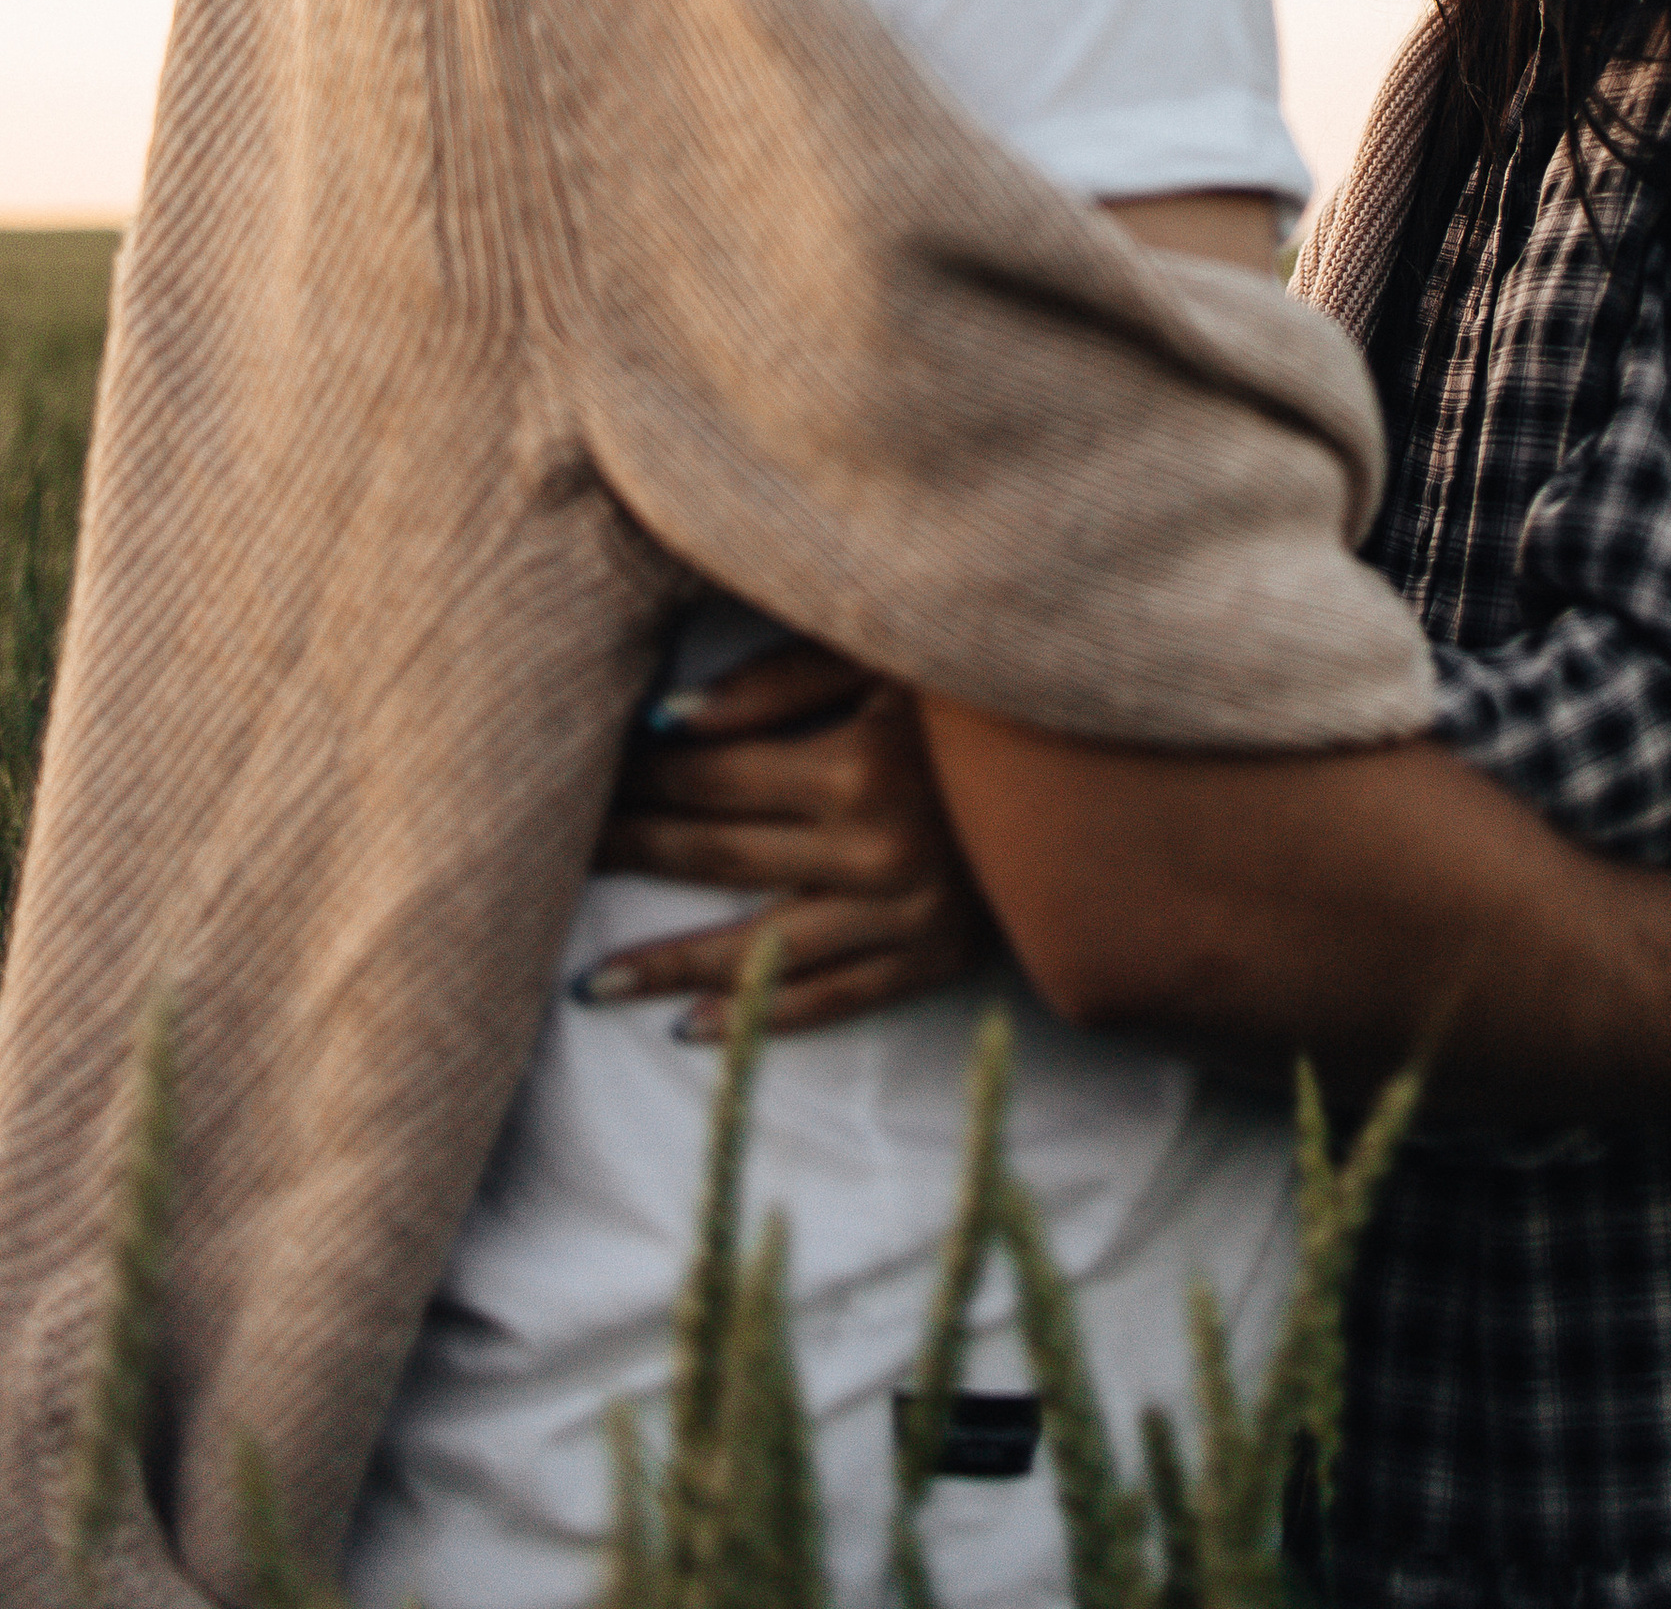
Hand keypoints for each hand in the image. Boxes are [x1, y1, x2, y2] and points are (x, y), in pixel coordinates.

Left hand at [584, 643, 993, 1037]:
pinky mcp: (938, 957)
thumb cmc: (985, 681)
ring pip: (756, 952)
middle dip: (628, 857)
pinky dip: (761, 1016)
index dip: (635, 779)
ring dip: (666, 967)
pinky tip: (691, 1032)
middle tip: (547, 866)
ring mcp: (907, 916)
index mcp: (858, 765)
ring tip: (589, 984)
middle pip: (715, 857)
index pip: (708, 777)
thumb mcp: (889, 651)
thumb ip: (779, 679)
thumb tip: (668, 723)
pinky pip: (833, 1000)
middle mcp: (875, 852)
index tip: (573, 781)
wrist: (1111, 763)